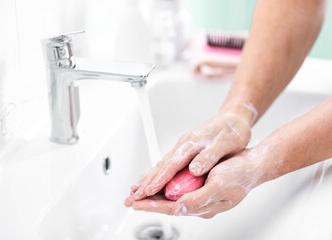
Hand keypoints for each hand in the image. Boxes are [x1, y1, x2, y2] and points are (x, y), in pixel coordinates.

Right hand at [125, 103, 255, 205]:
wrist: (234, 117)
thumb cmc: (233, 129)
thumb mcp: (226, 142)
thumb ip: (210, 155)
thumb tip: (194, 169)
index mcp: (192, 142)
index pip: (172, 164)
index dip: (159, 179)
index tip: (148, 191)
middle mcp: (184, 144)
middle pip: (161, 165)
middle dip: (146, 182)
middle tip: (132, 196)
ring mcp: (183, 147)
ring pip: (161, 165)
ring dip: (147, 178)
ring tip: (134, 190)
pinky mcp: (185, 149)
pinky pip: (167, 164)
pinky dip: (157, 173)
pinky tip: (151, 179)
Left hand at [129, 148, 267, 217]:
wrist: (252, 166)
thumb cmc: (240, 176)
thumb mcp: (219, 186)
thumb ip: (198, 199)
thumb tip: (178, 207)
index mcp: (202, 207)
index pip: (171, 208)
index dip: (152, 205)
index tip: (136, 203)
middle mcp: (198, 203)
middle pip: (167, 205)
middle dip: (148, 202)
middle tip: (131, 200)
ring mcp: (198, 195)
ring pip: (171, 198)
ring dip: (154, 195)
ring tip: (139, 194)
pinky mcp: (199, 186)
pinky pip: (177, 189)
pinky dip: (165, 187)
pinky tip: (158, 185)